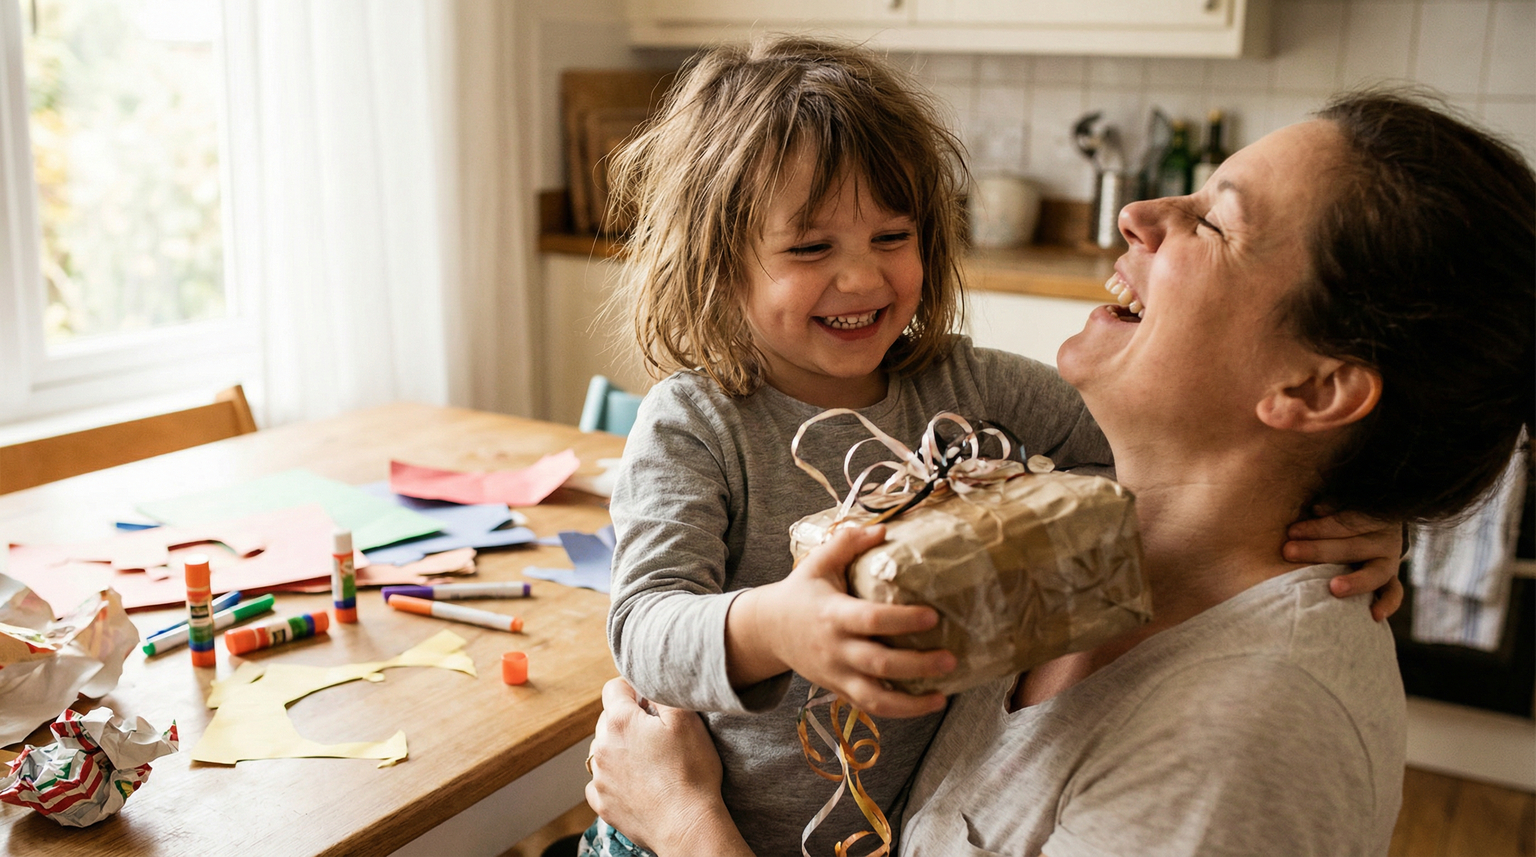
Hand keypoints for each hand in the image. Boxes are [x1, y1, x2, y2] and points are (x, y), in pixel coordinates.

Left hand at [584, 678, 750, 855]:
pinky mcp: (602, 803)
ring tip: (651, 763)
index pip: (614, 687)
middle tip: (658, 735)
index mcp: (619, 721)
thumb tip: (650, 683)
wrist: (687, 825)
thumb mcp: (687, 718)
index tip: (651, 701)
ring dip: (621, 750)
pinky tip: (640, 784)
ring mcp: (599, 777)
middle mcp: (600, 747)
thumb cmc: (691, 771)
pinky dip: (616, 779)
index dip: (634, 689)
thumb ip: (664, 692)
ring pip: (604, 750)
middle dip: (629, 721)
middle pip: (609, 719)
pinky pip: (602, 781)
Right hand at [728, 524, 955, 717]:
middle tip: (951, 658)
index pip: (870, 620)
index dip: (901, 620)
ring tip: (943, 696)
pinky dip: (899, 711)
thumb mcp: (817, 563)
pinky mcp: (838, 691)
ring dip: (911, 704)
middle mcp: (835, 649)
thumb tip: (884, 528)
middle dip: (917, 665)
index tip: (932, 616)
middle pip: (878, 664)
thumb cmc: (800, 592)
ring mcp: (836, 674)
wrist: (767, 631)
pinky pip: (870, 708)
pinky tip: (926, 704)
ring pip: (875, 699)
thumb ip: (847, 543)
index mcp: (832, 614)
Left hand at [1284, 509, 1404, 621]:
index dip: (1319, 526)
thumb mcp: (1332, 503)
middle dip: (1319, 550)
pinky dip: (1387, 603)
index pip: (1347, 520)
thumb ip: (1327, 502)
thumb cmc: (1333, 514)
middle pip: (1353, 546)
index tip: (1292, 531)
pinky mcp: (1390, 579)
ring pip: (1375, 572)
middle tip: (1288, 552)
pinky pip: (1393, 592)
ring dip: (1355, 581)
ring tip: (1334, 588)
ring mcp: (1388, 560)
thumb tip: (1317, 508)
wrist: (1362, 529)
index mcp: (1370, 514)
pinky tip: (1374, 615)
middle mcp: (1383, 537)